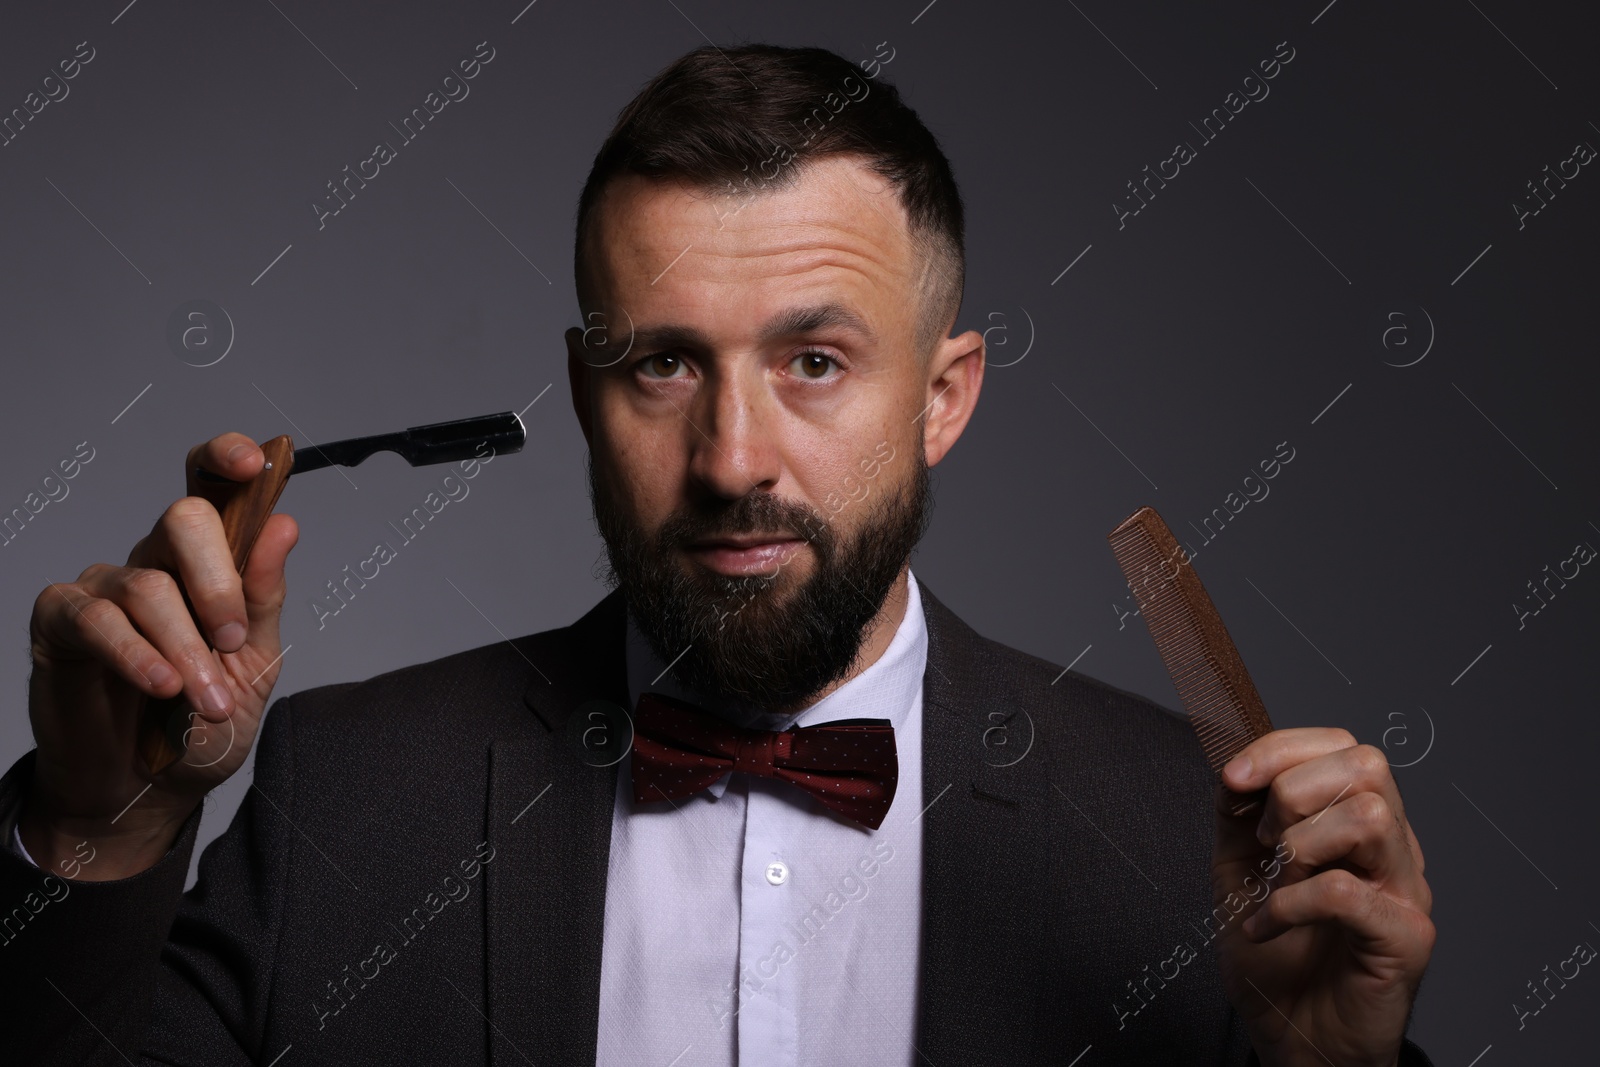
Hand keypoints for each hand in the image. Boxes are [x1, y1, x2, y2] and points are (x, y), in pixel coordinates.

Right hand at [21, 433, 298, 880]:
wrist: (150, 789)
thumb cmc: (203, 720)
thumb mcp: (254, 663)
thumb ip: (264, 596)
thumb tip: (283, 523)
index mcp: (206, 562)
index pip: (209, 485)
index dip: (226, 459)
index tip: (256, 461)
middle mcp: (154, 561)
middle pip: (182, 520)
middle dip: (218, 580)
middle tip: (233, 638)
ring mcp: (104, 587)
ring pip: (148, 586)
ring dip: (186, 649)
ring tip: (206, 700)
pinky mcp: (60, 623)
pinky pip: (98, 622)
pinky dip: (138, 656)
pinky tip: (162, 687)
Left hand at [1212, 728, 1433, 1066]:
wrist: (1295, 1040)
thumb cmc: (1275, 958)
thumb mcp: (1239, 869)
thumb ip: (1239, 814)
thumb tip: (1234, 765)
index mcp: (1356, 822)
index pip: (1341, 746)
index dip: (1281, 749)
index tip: (1233, 779)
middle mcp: (1391, 849)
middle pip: (1366, 766)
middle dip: (1294, 791)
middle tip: (1265, 843)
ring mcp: (1405, 890)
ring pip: (1369, 816)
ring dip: (1299, 846)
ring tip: (1273, 885)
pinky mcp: (1406, 938)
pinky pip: (1346, 891)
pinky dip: (1290, 904)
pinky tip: (1268, 926)